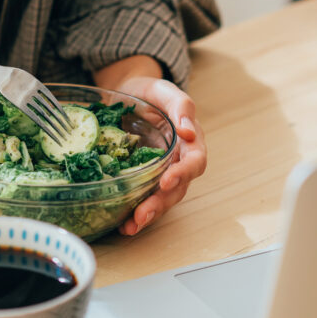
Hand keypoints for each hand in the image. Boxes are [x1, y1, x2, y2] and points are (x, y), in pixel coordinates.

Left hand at [113, 75, 206, 235]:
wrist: (127, 93)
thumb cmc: (149, 92)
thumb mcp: (164, 90)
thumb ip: (181, 106)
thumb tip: (188, 131)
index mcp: (190, 142)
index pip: (194, 161)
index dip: (183, 173)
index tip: (166, 180)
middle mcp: (178, 162)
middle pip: (177, 188)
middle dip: (160, 203)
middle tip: (142, 214)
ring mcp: (160, 173)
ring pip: (161, 200)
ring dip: (147, 215)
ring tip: (131, 226)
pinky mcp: (142, 179)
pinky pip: (142, 199)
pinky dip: (133, 214)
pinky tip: (122, 225)